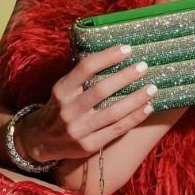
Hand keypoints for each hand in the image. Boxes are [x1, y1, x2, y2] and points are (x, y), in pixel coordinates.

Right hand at [14, 44, 156, 162]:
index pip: (85, 67)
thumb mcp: (64, 88)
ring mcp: (78, 130)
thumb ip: (83, 76)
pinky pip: (117, 130)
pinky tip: (147, 107)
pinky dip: (135, 118)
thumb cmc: (61, 106)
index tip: (127, 49)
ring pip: (113, 112)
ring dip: (136, 99)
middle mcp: (69, 109)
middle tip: (144, 66)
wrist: (41, 140)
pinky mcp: (89, 146)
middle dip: (125, 76)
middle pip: (102, 89)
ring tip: (152, 88)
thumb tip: (116, 55)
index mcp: (62, 90)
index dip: (107, 56)